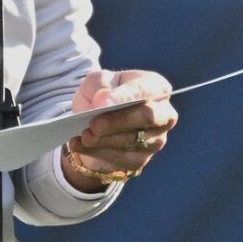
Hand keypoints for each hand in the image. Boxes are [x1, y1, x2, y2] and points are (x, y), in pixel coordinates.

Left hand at [62, 69, 176, 190]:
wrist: (97, 123)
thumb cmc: (103, 95)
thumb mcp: (97, 81)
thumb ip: (100, 84)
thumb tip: (102, 100)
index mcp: (156, 87)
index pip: (145, 90)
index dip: (125, 95)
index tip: (103, 102)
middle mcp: (163, 114)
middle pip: (147, 117)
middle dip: (117, 121)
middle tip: (93, 124)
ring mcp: (155, 140)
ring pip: (131, 141)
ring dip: (103, 140)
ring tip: (83, 135)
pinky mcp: (141, 160)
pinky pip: (120, 159)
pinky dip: (96, 152)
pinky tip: (79, 145)